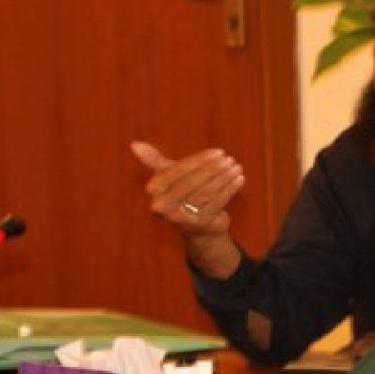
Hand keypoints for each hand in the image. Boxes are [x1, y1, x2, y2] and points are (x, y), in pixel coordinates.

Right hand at [130, 141, 244, 278]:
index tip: (219, 151)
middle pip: (194, 181)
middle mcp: (163, 205)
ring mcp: (181, 217)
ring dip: (224, 177)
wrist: (199, 229)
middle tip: (230, 159)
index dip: (201, 160)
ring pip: (207, 191)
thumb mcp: (168, 177)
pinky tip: (239, 179)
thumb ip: (154, 161)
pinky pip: (217, 202)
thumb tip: (134, 144)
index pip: (179, 170)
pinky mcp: (199, 224)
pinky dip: (230, 189)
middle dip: (214, 168)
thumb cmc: (183, 196)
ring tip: (236, 166)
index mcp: (155, 190)